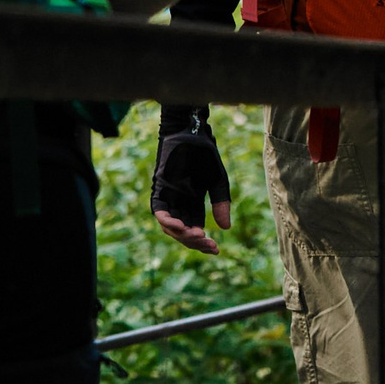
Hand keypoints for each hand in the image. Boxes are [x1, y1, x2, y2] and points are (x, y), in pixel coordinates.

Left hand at [149, 105, 230, 254]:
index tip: (215, 250)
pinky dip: (166, 220)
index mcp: (192, 203)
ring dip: (181, 234)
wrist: (193, 133)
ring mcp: (168, 196)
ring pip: (169, 226)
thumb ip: (220, 204)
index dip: (203, 242)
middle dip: (194, 241)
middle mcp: (179, 203)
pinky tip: (179, 226)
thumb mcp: (218, 182)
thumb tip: (225, 229)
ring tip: (195, 235)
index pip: (195, 229)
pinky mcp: (159, 189)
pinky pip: (158, 210)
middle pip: (182, 232)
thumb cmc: (205, 155)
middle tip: (208, 243)